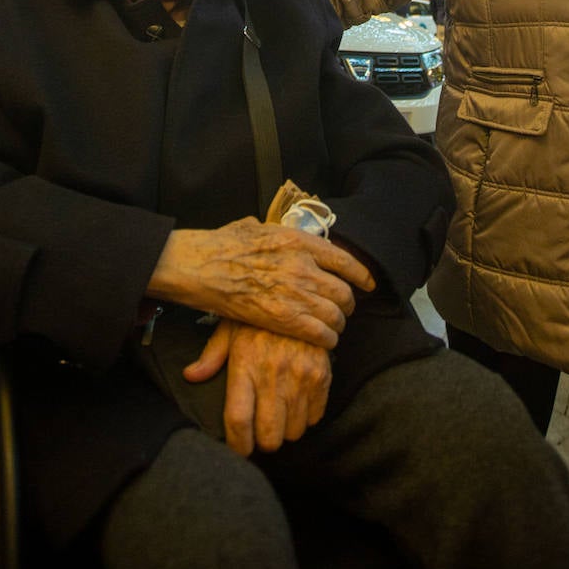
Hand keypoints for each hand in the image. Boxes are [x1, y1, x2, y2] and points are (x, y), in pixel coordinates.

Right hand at [148, 217, 374, 349]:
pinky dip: (327, 340)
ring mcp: (295, 293)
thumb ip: (272, 231)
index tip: (368, 283)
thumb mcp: (253, 227)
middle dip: (348, 303)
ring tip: (334, 327)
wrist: (200, 266)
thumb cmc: (220, 245)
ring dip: (338, 323)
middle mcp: (303, 266)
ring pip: (335, 314)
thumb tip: (271, 229)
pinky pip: (321, 333)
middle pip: (343, 291)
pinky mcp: (284, 318)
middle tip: (344, 309)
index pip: (344, 259)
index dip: (361, 274)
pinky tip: (325, 341)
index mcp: (298, 241)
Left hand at [184, 319, 331, 456]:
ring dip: (285, 431)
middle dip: (263, 442)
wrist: (299, 293)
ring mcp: (300, 376)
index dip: (238, 445)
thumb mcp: (230, 327)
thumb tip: (189, 376)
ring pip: (293, 431)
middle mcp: (272, 374)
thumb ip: (211, 356)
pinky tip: (298, 403)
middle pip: (269, 435)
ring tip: (280, 415)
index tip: (239, 448)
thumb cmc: (258, 315)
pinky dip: (306, 418)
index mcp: (245, 365)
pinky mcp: (321, 375)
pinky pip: (315, 416)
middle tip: (260, 433)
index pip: (238, 420)